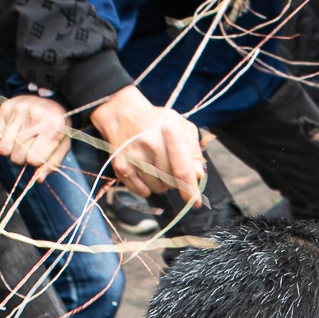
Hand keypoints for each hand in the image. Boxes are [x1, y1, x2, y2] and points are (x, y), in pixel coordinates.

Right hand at [0, 94, 71, 173]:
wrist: (50, 99)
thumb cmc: (56, 126)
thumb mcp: (63, 144)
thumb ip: (53, 163)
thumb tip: (39, 178)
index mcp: (54, 127)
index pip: (33, 160)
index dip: (35, 161)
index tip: (39, 153)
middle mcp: (36, 116)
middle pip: (17, 156)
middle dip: (22, 157)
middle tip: (28, 146)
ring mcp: (19, 109)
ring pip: (3, 149)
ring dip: (10, 151)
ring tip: (20, 141)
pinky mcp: (5, 107)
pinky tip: (10, 133)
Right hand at [90, 85, 204, 202]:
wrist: (122, 114)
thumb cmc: (157, 122)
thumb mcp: (181, 126)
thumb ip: (193, 150)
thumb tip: (198, 175)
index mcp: (170, 130)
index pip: (183, 169)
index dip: (190, 190)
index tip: (195, 203)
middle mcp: (151, 143)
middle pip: (171, 182)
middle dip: (176, 181)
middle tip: (170, 167)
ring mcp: (134, 156)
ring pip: (157, 188)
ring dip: (161, 184)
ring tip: (156, 167)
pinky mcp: (120, 165)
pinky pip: (141, 191)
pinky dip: (146, 188)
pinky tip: (145, 174)